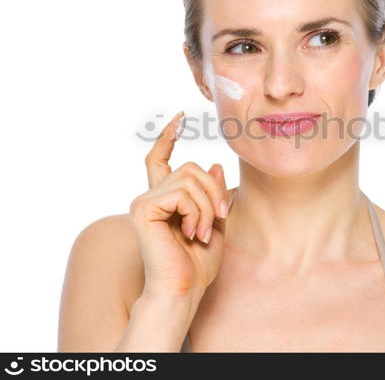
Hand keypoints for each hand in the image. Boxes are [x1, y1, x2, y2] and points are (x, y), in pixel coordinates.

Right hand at [128, 111, 230, 296]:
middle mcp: (150, 196)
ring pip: (191, 179)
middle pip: (191, 169)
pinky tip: (192, 233)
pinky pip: (182, 193)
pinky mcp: (143, 209)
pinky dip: (197, 212)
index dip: (168, 137)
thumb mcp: (215, 223)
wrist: (183, 289)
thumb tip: (214, 164)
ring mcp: (144, 202)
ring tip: (202, 232)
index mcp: (164, 199)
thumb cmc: (197, 263)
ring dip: (208, 207)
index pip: (160, 159)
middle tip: (219, 219)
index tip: (180, 118)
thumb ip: (214, 195)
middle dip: (214, 192)